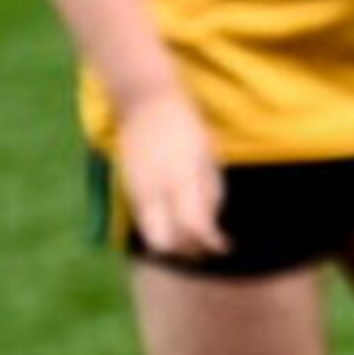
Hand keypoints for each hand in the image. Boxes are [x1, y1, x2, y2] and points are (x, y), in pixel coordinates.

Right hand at [114, 90, 228, 262]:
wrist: (146, 103)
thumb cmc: (185, 126)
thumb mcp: (207, 156)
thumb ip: (210, 191)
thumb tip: (212, 223)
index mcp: (182, 178)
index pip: (195, 226)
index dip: (211, 243)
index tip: (225, 246)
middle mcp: (157, 189)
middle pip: (167, 242)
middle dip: (187, 251)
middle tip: (206, 246)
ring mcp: (138, 190)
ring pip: (152, 235)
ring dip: (174, 242)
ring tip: (194, 236)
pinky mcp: (128, 188)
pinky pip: (145, 220)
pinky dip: (161, 227)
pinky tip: (176, 220)